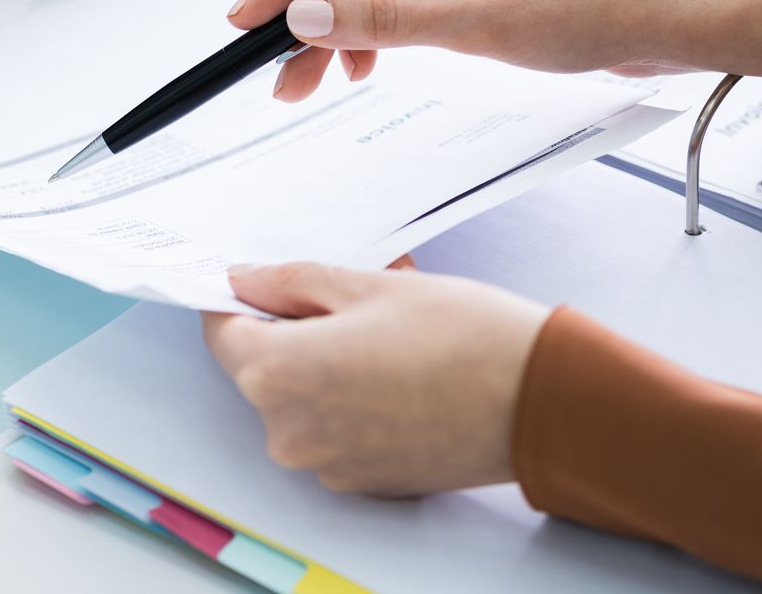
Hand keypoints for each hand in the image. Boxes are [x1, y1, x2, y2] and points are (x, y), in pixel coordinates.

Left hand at [203, 262, 550, 495]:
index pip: (222, 332)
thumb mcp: (366, 285)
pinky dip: (351, 402)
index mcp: (278, 375)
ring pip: (300, 400)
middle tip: (349, 299)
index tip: (261, 281)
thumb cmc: (462, 336)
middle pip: (261, 369)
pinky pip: (334, 430)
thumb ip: (292, 282)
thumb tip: (246, 280)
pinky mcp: (363, 481)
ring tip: (385, 335)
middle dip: (292, 330)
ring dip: (325, 366)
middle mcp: (290, 432)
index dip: (239, 300)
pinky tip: (399, 374)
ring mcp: (326, 464)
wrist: (540, 400)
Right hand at [226, 0, 761, 101]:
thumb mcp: (478, 24)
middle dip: (313, 17)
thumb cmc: (596, 9)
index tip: (239, 23)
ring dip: (347, 24)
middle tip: (276, 77)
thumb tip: (303, 16)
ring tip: (317, 82)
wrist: (677, 17)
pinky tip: (367, 58)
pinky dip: (385, 19)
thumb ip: (383, 19)